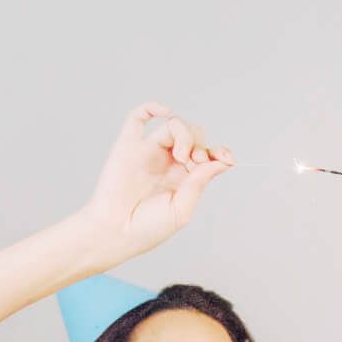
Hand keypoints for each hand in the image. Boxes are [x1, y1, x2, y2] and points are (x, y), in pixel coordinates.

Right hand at [79, 102, 233, 265]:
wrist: (115, 233)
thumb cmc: (147, 228)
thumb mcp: (182, 209)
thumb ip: (199, 183)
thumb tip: (222, 162)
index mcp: (185, 177)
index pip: (207, 153)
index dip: (219, 151)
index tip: (226, 158)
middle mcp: (168, 161)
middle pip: (194, 136)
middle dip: (200, 144)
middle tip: (194, 161)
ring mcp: (148, 152)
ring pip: (173, 125)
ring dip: (185, 134)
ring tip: (183, 155)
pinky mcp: (127, 146)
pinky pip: (136, 118)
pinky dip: (151, 108)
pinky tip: (164, 111)